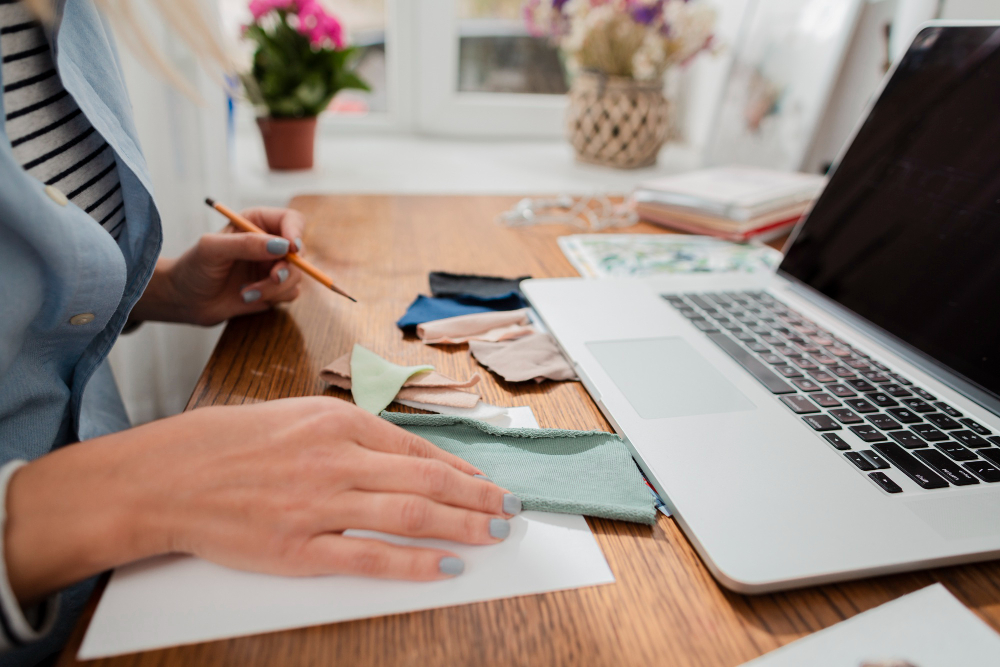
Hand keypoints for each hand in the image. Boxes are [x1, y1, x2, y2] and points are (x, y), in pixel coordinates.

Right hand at [5, 398, 519, 602]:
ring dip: (461, 525)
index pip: (416, 448)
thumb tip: (399, 457)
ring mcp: (320, 505)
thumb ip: (348, 435)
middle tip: (510, 508)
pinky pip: (372, 558)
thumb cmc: (225, 443)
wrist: (166, 478)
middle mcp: (336, 458)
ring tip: (494, 534)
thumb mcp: (294, 417)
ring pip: (410, 515)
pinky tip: (445, 566)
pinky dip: (415, 563)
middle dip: (478, 496)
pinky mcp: (301, 548)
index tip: (485, 482)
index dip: (460, 469)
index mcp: (336, 420)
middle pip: (426, 480)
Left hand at [132, 207, 306, 325]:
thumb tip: (282, 246)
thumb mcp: (212, 249)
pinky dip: (272, 298)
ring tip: (245, 292)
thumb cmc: (194, 268)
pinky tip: (247, 297)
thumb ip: (246, 244)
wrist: (184, 300)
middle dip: (286, 268)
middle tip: (272, 277)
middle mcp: (269, 244)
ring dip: (274, 288)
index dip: (296, 233)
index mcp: (256, 223)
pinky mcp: (274, 289)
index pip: (291, 220)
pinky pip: (290, 294)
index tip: (292, 249)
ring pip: (296, 276)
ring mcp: (273, 267)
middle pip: (300, 252)